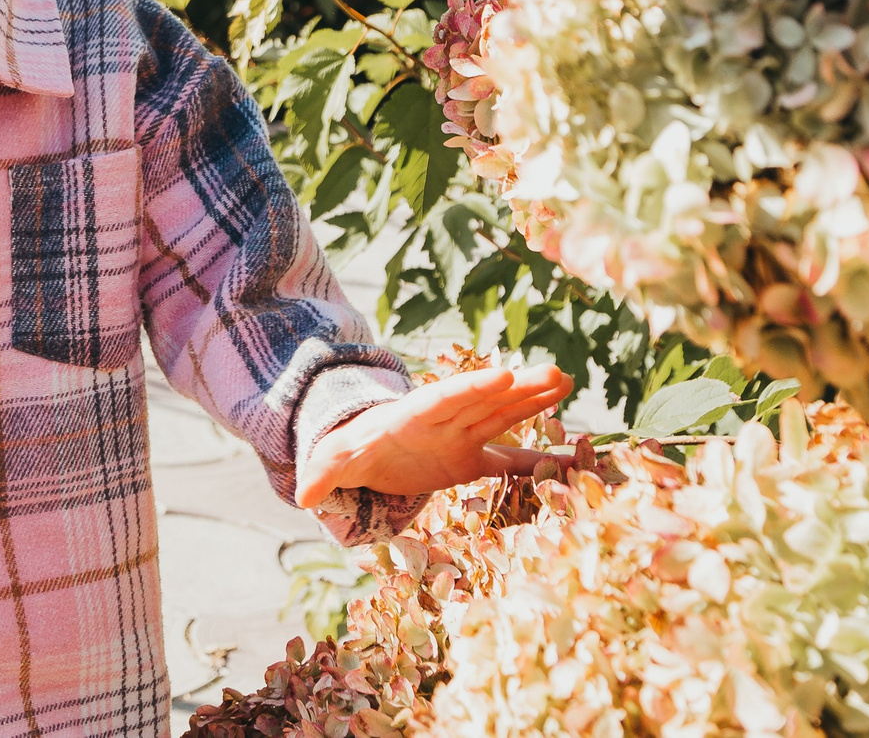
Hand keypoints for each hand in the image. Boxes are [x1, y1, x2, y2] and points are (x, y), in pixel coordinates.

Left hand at [295, 361, 578, 508]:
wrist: (363, 452)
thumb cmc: (348, 451)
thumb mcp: (332, 460)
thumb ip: (322, 473)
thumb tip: (303, 495)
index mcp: (412, 416)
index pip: (445, 397)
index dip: (473, 387)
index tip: (504, 373)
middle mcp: (443, 421)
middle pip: (483, 400)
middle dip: (518, 388)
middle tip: (555, 373)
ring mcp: (460, 436)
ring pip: (501, 416)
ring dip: (532, 402)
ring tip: (565, 382)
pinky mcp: (468, 459)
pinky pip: (505, 457)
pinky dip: (532, 459)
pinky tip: (565, 458)